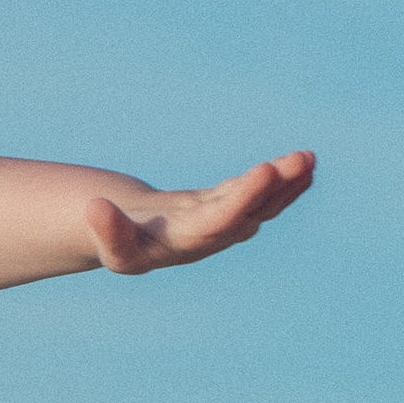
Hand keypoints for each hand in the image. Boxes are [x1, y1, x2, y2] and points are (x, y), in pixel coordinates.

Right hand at [86, 151, 313, 273]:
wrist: (132, 242)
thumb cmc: (118, 244)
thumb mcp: (110, 243)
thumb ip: (105, 229)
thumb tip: (94, 207)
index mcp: (188, 243)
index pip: (221, 219)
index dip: (244, 197)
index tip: (264, 171)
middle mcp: (213, 235)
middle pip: (250, 212)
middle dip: (275, 188)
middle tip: (300, 161)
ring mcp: (223, 222)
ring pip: (262, 204)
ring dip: (287, 183)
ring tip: (309, 159)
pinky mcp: (227, 207)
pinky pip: (260, 195)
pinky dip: (280, 180)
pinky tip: (302, 165)